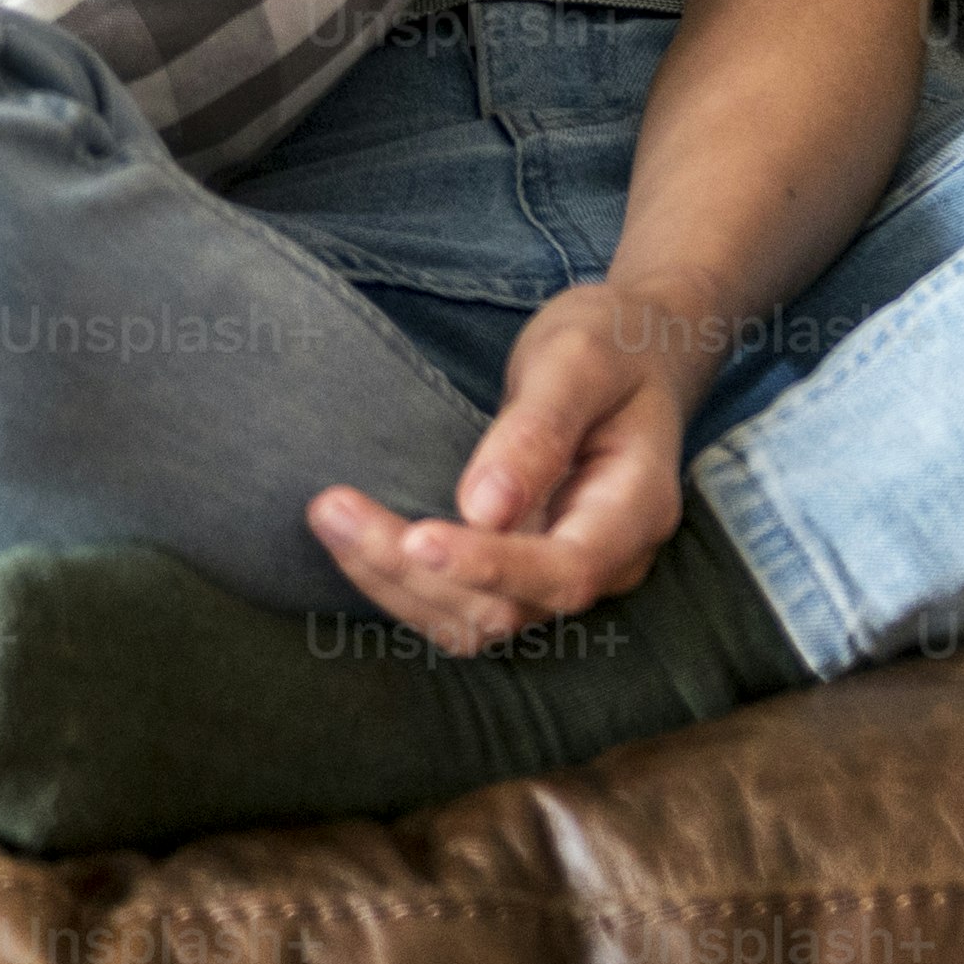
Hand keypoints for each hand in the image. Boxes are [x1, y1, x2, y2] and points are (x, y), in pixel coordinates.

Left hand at [308, 275, 703, 649]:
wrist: (633, 349)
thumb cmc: (611, 344)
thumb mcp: (578, 359)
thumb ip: (538, 430)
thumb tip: (483, 508)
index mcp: (635, 511)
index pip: (565, 572)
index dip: (490, 568)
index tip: (415, 538)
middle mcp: (605, 561)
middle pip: (507, 608)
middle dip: (412, 570)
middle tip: (330, 507)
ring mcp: (561, 571)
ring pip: (475, 620)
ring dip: (393, 582)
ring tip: (328, 517)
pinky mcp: (521, 567)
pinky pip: (460, 602)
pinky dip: (402, 581)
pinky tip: (353, 538)